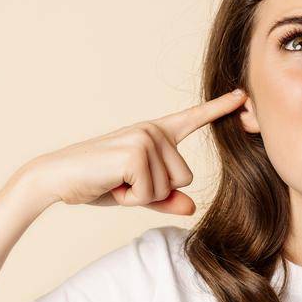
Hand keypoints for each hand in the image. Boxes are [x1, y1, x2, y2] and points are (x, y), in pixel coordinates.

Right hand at [22, 88, 248, 215]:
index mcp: (155, 134)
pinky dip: (130, 198)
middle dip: (154, 192)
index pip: (193, 120)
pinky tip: (111, 183)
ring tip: (115, 181)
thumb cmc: (96, 183)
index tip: (243, 95)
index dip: (219, 109)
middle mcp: (153, 131)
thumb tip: (193, 207)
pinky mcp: (136, 153)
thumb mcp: (137, 193)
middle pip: (184, 178)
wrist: (58, 179)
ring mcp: (145, 138)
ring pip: (169, 188)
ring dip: (140, 195)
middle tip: (123, 182)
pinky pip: (151, 193)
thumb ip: (166, 200)